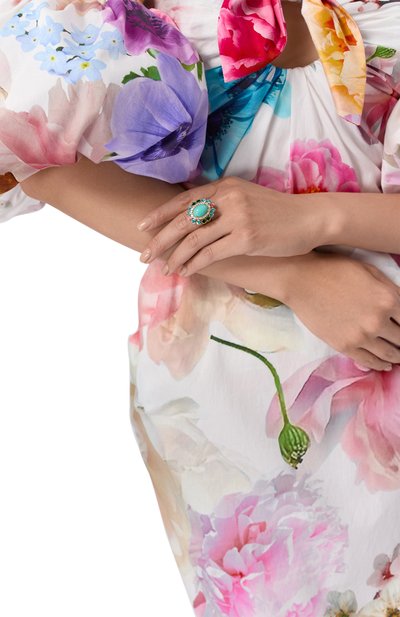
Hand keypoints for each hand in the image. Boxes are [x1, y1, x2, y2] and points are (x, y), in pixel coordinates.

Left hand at [136, 176, 327, 275]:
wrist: (310, 219)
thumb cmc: (277, 212)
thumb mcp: (246, 195)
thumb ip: (221, 199)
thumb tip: (193, 210)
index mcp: (225, 186)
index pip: (183, 200)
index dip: (160, 214)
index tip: (142, 226)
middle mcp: (228, 198)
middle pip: (183, 220)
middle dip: (160, 240)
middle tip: (144, 255)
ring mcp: (238, 217)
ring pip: (194, 239)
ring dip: (175, 257)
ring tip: (165, 270)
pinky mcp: (246, 238)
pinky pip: (211, 254)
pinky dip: (194, 264)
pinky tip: (185, 272)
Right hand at [284, 251, 399, 370]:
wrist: (301, 280)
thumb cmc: (334, 269)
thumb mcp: (370, 271)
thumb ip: (391, 290)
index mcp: (388, 298)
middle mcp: (378, 320)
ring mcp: (361, 336)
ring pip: (389, 353)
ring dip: (397, 356)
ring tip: (398, 356)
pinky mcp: (344, 345)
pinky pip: (369, 361)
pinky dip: (380, 365)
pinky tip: (385, 365)